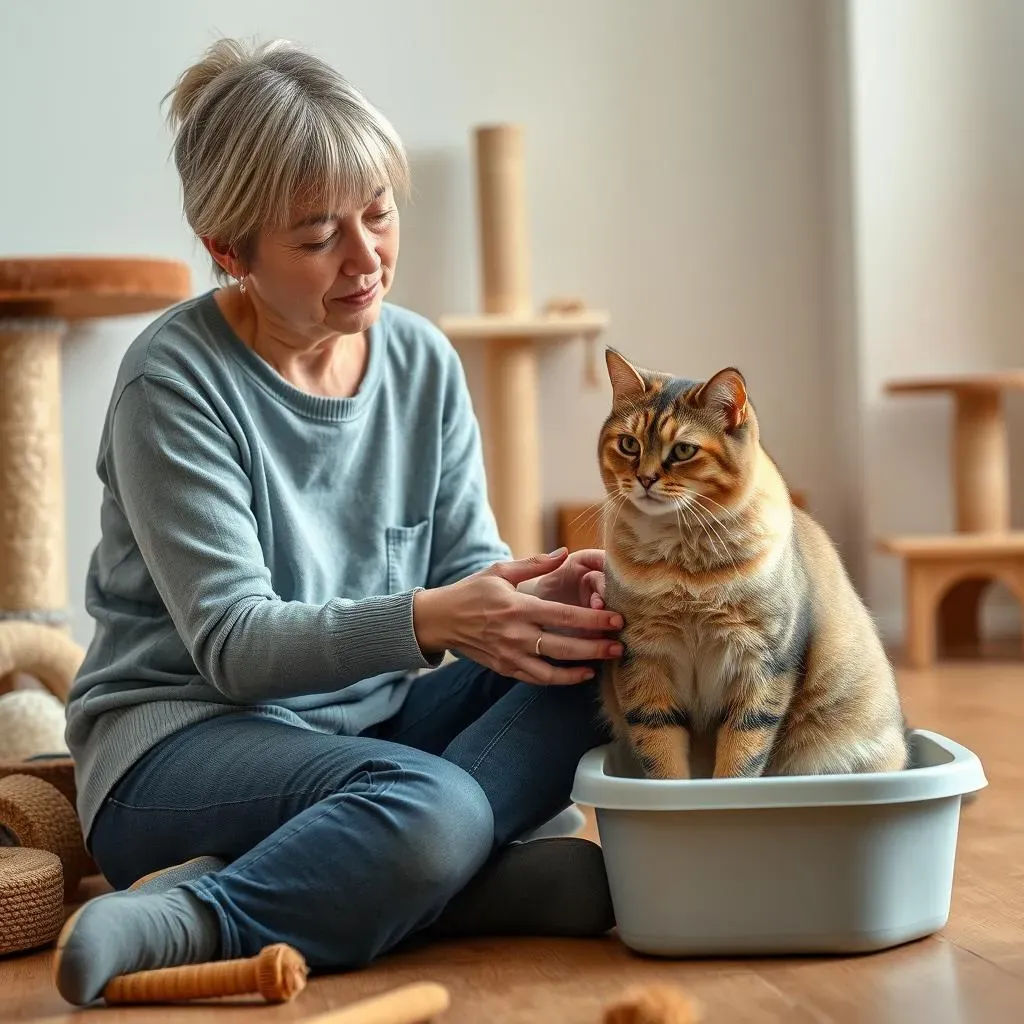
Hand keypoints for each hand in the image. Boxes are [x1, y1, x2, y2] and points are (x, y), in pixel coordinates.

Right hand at [412, 550, 622, 685]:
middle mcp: (516, 634)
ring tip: (603, 664)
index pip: (563, 615)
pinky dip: (560, 679)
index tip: (615, 620)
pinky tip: (580, 674)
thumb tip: (564, 552)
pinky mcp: (505, 668)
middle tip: (619, 646)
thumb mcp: (500, 571)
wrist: (440, 620)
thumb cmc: (472, 591)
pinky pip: (537, 679)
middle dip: (595, 647)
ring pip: (552, 670)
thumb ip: (535, 564)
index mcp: (518, 607)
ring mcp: (510, 655)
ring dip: (580, 668)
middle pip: (564, 645)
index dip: (592, 620)